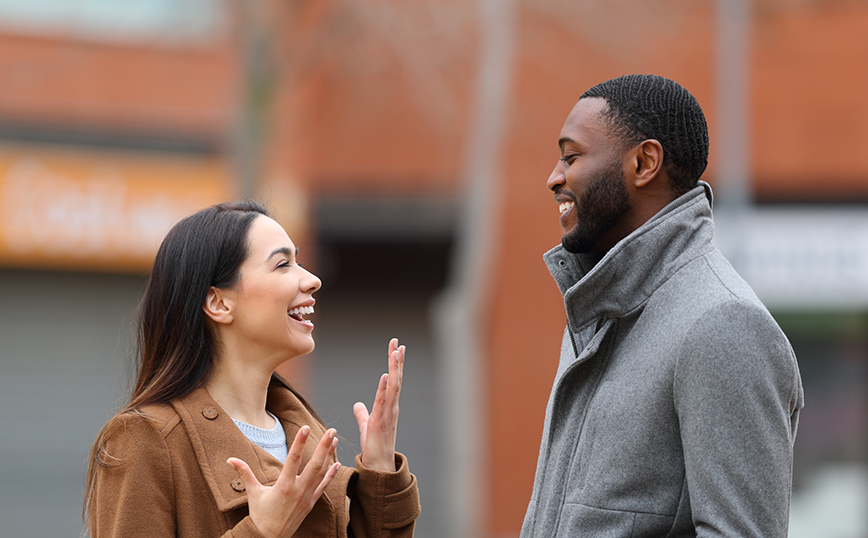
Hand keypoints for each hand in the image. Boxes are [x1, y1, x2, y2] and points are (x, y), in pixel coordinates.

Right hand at [227, 426, 339, 537]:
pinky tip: (337, 464)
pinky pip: (324, 486)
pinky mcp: (311, 503)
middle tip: (331, 431)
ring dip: (329, 456)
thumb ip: (244, 474)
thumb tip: (230, 459)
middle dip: (324, 446)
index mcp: (284, 486)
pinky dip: (331, 475)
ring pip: (322, 473)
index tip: (306, 428)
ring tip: (335, 440)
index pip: (294, 459)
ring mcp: (307, 497)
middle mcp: (298, 490)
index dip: (300, 442)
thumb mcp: (252, 493)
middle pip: (315, 464)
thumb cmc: (260, 516)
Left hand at [353, 338, 404, 471]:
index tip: (395, 347)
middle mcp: (391, 407)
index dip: (394, 364)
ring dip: (395, 369)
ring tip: (396, 352)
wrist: (378, 467)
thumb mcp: (366, 426)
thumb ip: (362, 414)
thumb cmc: (374, 448)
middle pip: (396, 378)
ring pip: (394, 386)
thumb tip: (357, 404)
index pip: (393, 380)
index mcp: (388, 406)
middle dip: (396, 360)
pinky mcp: (381, 422)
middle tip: (397, 342)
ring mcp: (388, 414)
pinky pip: (384, 401)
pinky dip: (385, 388)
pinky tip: (386, 375)